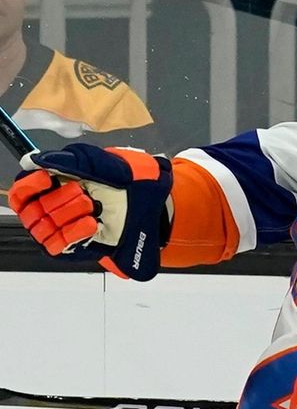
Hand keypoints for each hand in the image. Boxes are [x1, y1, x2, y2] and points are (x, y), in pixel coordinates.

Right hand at [8, 144, 171, 280]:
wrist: (159, 210)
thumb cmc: (136, 185)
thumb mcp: (112, 164)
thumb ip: (76, 160)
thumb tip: (37, 160)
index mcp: (60, 184)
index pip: (24, 189)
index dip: (28, 185)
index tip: (45, 179)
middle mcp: (57, 208)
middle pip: (33, 208)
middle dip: (59, 199)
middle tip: (86, 195)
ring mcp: (65, 229)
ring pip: (41, 227)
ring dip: (67, 215)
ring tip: (92, 209)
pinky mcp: (76, 248)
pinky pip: (56, 246)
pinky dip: (71, 233)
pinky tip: (91, 225)